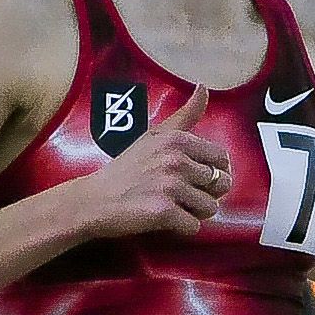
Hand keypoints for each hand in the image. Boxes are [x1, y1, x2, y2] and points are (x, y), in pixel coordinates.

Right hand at [71, 81, 226, 242]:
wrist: (93, 200)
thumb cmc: (125, 169)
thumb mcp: (153, 135)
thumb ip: (184, 115)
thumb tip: (203, 87)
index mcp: (177, 140)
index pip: (222, 159)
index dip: (213, 172)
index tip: (196, 177)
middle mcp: (176, 160)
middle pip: (219, 184)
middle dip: (205, 193)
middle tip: (181, 194)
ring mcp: (170, 186)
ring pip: (210, 207)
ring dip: (195, 212)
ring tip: (173, 206)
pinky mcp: (164, 212)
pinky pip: (194, 226)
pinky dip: (182, 227)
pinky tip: (164, 219)